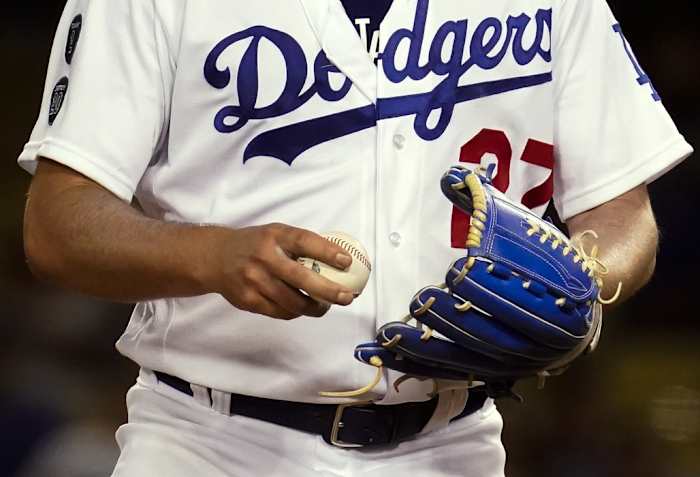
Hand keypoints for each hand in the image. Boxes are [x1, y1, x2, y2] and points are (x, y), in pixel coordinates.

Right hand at [208, 223, 354, 319]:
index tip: (347, 262)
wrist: (215, 258)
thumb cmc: (255, 245)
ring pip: (293, 303)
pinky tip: (303, 307)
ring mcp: (254, 281)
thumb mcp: (276, 233)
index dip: (328, 252)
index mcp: (274, 236)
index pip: (305, 242)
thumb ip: (300, 244)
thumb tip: (339, 260)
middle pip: (302, 279)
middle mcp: (264, 258)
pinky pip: (281, 312)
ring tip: (326, 305)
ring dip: (315, 307)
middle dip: (329, 291)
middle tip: (347, 297)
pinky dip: (296, 311)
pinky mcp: (248, 300)